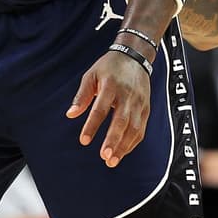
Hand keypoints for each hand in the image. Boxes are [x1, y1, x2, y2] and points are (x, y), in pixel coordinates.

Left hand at [67, 50, 151, 166]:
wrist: (135, 56)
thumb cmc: (110, 67)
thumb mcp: (91, 75)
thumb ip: (82, 96)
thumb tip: (71, 114)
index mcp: (111, 86)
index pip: (101, 109)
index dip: (92, 125)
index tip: (84, 140)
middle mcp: (128, 95)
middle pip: (121, 121)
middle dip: (114, 140)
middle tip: (105, 157)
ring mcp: (139, 103)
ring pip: (134, 128)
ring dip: (124, 146)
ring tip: (112, 161)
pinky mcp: (146, 109)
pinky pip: (141, 129)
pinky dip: (132, 143)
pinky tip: (123, 152)